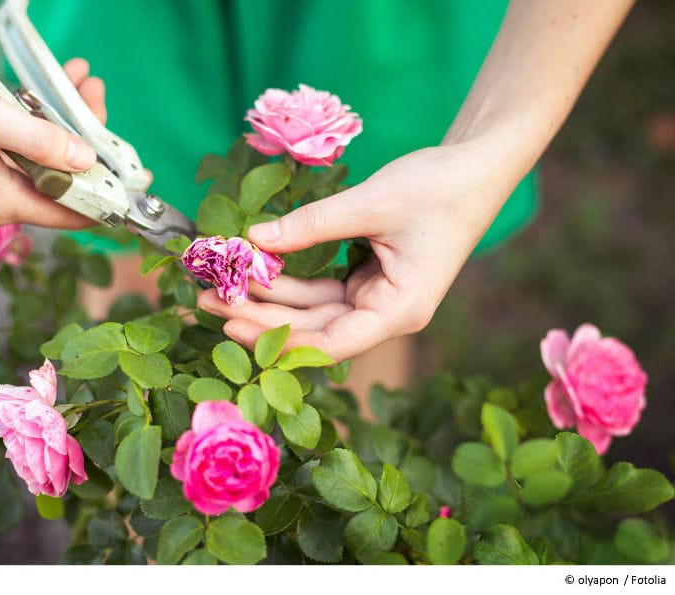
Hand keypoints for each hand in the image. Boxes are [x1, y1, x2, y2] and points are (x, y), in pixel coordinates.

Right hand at [0, 54, 103, 227]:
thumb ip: (40, 141)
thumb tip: (87, 161)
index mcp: (0, 201)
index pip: (72, 213)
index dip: (108, 196)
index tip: (135, 175)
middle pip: (58, 183)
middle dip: (83, 138)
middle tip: (91, 92)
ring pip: (37, 166)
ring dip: (58, 126)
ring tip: (71, 82)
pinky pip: (14, 158)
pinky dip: (31, 130)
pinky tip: (37, 97)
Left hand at [197, 143, 511, 360]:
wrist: (475, 168)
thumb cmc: (438, 188)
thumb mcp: (371, 203)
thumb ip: (310, 225)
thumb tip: (252, 239)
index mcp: (399, 310)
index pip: (330, 343)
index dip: (278, 338)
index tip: (231, 323)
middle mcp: (386, 315)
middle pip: (314, 330)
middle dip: (261, 317)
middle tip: (207, 300)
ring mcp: (376, 299)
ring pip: (313, 311)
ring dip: (269, 299)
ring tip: (219, 286)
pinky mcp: (367, 282)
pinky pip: (321, 290)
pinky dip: (289, 280)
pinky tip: (254, 269)